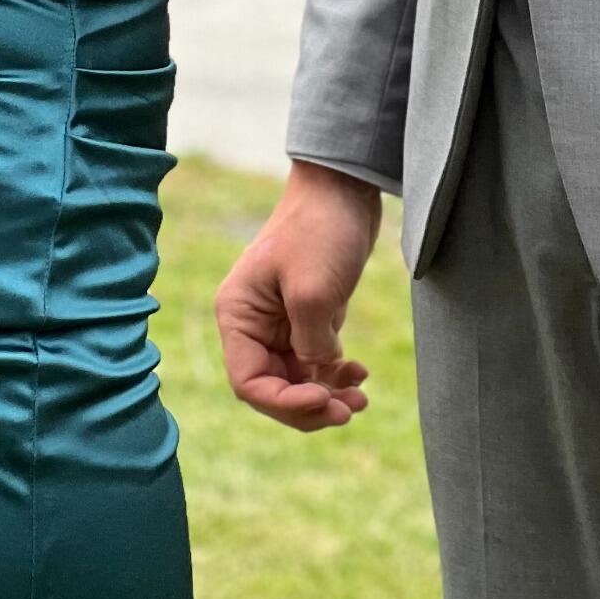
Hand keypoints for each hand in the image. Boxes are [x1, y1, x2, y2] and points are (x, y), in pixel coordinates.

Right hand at [214, 160, 380, 431]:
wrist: (346, 187)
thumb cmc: (320, 230)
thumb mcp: (313, 292)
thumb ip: (310, 346)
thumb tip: (316, 380)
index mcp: (238, 315)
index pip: (249, 383)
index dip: (284, 403)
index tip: (322, 401)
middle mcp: (253, 323)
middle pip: (273, 388)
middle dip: (309, 406)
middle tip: (349, 410)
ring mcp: (281, 322)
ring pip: (297, 380)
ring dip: (326, 395)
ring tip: (360, 399)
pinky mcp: (308, 316)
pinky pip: (315, 362)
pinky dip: (335, 375)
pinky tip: (359, 373)